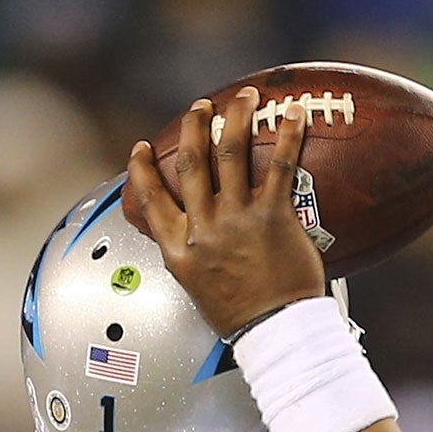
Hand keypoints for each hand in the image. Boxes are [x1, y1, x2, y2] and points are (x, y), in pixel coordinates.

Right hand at [126, 87, 325, 338]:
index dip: (142, 170)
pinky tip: (293, 113)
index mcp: (180, 250)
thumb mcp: (200, 291)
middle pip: (190, 164)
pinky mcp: (272, 217)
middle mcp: (204, 229)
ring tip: (243, 98)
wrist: (276, 333)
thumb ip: (196, 260)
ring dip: (234, 118)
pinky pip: (279, 166)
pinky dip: (288, 135)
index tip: (140, 150)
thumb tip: (201, 245)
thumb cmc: (245, 319)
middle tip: (200, 108)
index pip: (151, 200)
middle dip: (193, 128)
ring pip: (229, 154)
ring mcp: (237, 220)